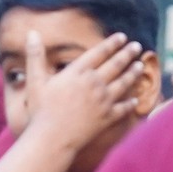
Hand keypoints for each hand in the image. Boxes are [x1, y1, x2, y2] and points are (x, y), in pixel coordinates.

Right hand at [21, 31, 145, 153]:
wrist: (52, 138)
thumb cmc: (41, 110)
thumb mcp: (35, 80)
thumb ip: (35, 56)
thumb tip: (31, 33)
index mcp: (78, 73)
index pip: (99, 53)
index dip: (112, 43)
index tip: (122, 37)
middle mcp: (94, 83)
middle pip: (115, 65)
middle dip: (127, 54)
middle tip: (136, 46)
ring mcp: (103, 101)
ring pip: (123, 83)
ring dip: (133, 73)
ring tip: (141, 65)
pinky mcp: (107, 117)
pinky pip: (123, 108)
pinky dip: (130, 103)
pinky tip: (135, 100)